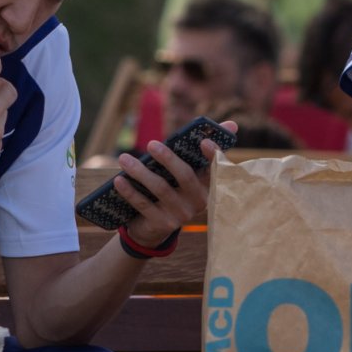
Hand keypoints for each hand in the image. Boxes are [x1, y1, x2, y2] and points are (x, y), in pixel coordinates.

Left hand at [110, 122, 233, 246]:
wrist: (154, 227)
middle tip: (151, 144)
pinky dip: (130, 191)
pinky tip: (119, 180)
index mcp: (207, 185)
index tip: (204, 141)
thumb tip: (233, 124)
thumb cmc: (172, 189)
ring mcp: (181, 214)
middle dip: (168, 158)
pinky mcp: (163, 224)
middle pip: (185, 176)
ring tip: (124, 159)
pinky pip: (144, 204)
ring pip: (160, 188)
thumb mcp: (185, 171)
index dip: (213, 154)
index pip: (216, 168)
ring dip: (140, 172)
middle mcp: (199, 201)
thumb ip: (202, 149)